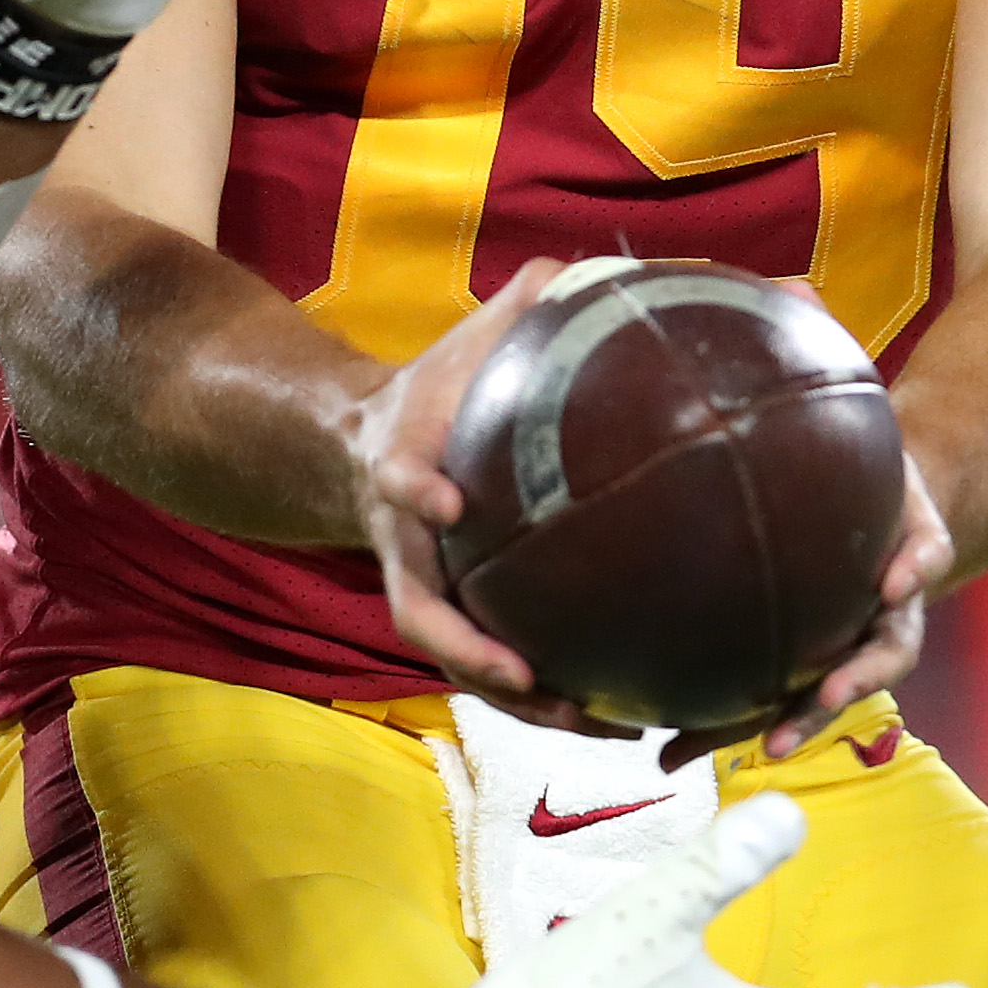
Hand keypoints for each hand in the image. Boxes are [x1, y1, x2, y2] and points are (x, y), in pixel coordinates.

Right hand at [344, 263, 596, 722]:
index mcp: (402, 469)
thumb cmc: (430, 392)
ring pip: (464, 662)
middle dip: (472, 651)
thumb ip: (516, 307)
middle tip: (529, 676)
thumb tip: (578, 265)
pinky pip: (501, 666)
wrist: (364, 450)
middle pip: (424, 615)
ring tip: (601, 721)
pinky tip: (624, 712)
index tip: (443, 501)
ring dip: (525, 701)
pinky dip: (552, 697)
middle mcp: (406, 546)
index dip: (413, 490)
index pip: (397, 480)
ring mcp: (427, 591)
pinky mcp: (457, 619)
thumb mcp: (459, 345)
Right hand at [704, 443, 947, 765]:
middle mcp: (870, 623)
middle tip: (778, 742)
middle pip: (849, 684)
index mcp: (833, 639)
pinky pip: (932, 557)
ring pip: (899, 645)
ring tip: (835, 690)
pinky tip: (891, 583)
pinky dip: (915, 573)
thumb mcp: (755, 564)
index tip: (761, 754)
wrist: (863, 455)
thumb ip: (711, 632)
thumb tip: (648, 689)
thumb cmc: (801, 520)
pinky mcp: (925, 536)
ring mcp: (899, 586)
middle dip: (816, 714)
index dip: (789, 725)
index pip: (809, 694)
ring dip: (868, 671)